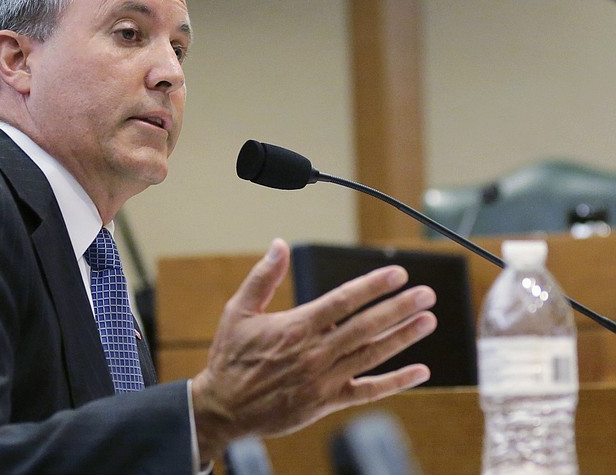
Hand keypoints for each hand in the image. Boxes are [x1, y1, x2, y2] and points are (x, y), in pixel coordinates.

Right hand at [191, 238, 436, 462]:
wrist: (224, 408)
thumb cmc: (230, 357)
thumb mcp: (238, 311)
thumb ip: (263, 277)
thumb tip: (279, 244)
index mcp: (296, 327)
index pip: (343, 301)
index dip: (372, 286)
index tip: (397, 274)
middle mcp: (315, 352)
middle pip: (365, 326)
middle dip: (399, 308)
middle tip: (426, 294)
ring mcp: (324, 379)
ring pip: (372, 355)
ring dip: (402, 337)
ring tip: (428, 321)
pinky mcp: (326, 403)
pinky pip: (368, 391)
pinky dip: (395, 382)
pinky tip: (420, 372)